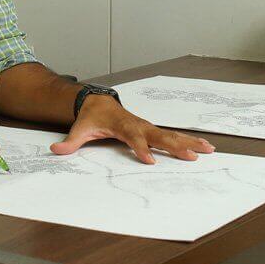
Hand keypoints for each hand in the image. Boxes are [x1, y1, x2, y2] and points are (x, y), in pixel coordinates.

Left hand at [50, 95, 215, 163]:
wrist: (97, 103)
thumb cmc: (90, 118)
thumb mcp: (78, 129)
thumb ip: (70, 143)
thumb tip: (56, 152)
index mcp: (122, 125)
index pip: (133, 137)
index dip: (140, 148)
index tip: (149, 160)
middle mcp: (139, 125)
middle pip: (159, 136)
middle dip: (175, 146)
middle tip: (191, 157)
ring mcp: (147, 127)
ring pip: (171, 135)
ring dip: (190, 142)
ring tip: (208, 150)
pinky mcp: (152, 130)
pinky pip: (172, 136)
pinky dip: (189, 141)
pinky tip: (204, 147)